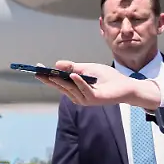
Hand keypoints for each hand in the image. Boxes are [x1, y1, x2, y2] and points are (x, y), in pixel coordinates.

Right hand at [37, 61, 159, 109]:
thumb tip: (57, 64)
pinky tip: (73, 76)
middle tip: (39, 72)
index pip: (58, 82)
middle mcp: (77, 96)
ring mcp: (85, 99)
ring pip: (70, 89)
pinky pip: (84, 90)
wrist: (125, 85)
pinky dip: (79, 82)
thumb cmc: (107, 77)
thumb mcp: (87, 68)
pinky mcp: (94, 99)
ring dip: (61, 81)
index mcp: (74, 88)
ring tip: (52, 73)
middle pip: (60, 86)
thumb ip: (73, 67)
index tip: (37, 69)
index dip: (47, 76)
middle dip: (49, 79)